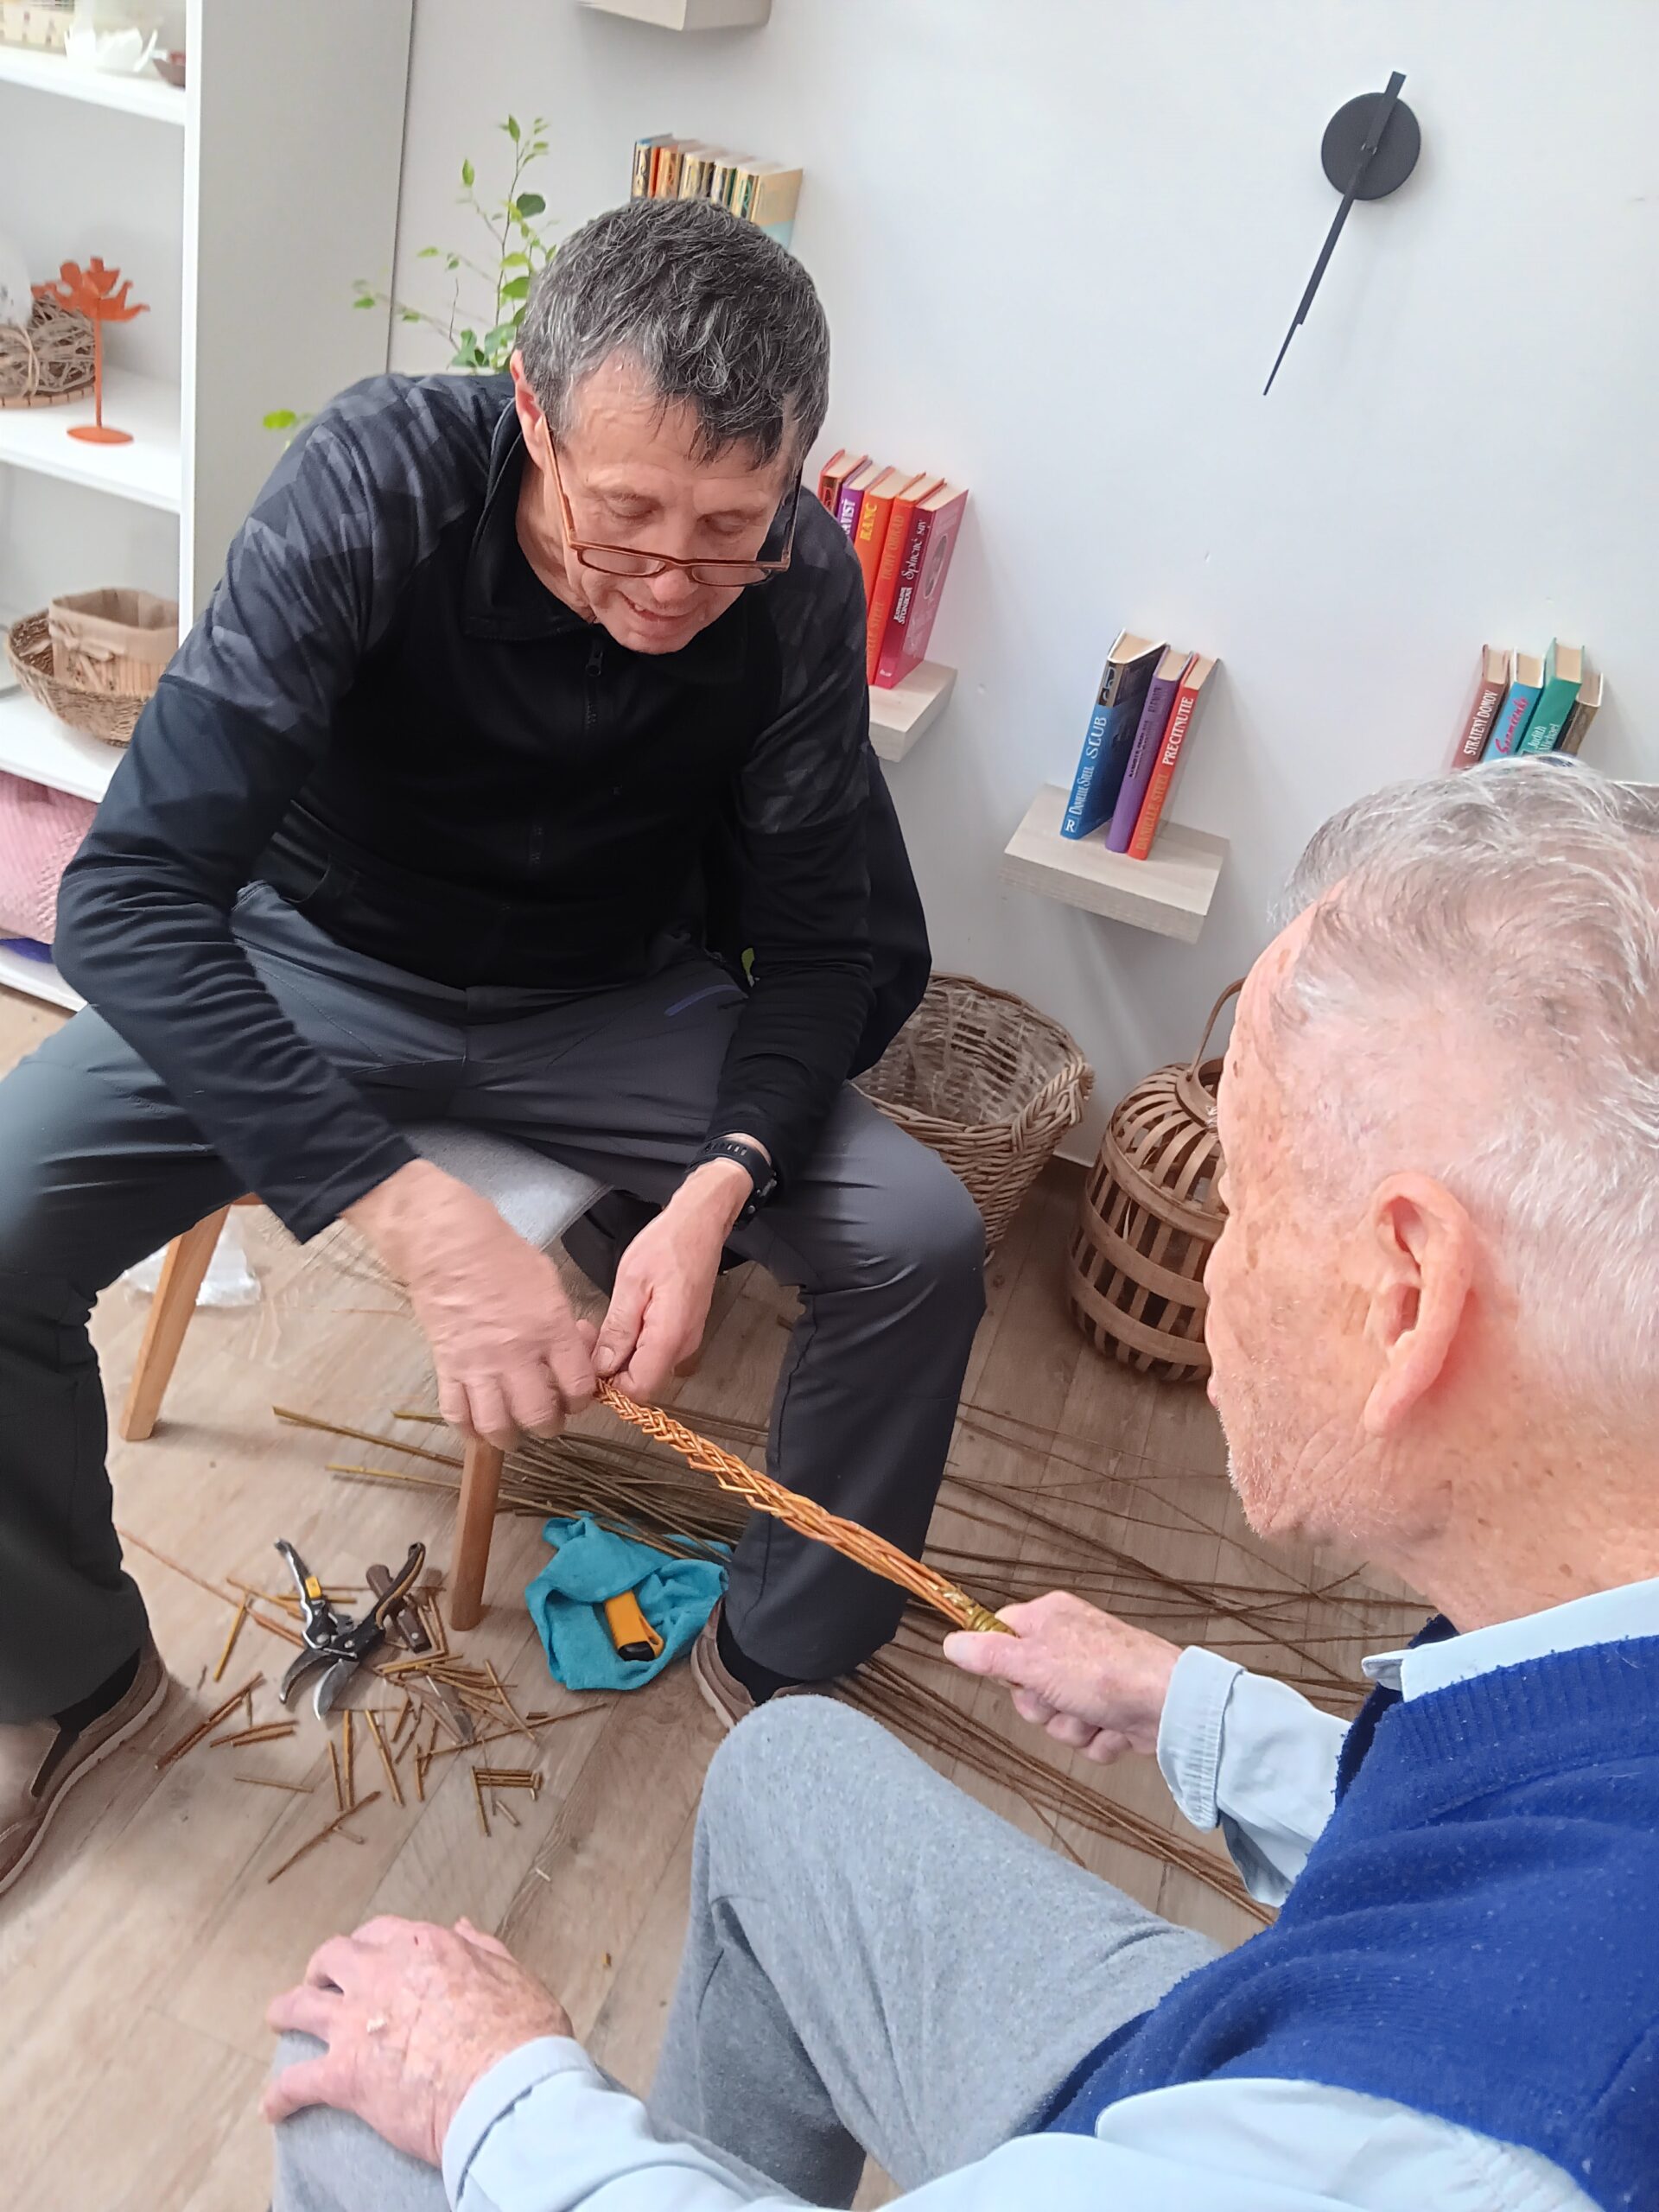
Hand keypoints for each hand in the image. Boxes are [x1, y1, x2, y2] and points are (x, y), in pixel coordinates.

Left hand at [263, 1915, 572, 2165]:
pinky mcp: (343, 2076)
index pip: (381, 1934)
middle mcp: (381, 1975)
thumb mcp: (512, 1973)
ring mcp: (356, 2024)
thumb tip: (461, 1925)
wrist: (507, 2087)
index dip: (369, 1946)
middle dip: (322, 1968)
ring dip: (284, 2011)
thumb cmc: (521, 2034)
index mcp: (423, 1948)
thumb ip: (481, 1947)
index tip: (368, 1958)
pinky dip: (280, 2097)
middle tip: (321, 1982)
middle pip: (332, 1958)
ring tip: (278, 2018)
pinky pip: (294, 2084)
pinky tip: (272, 2109)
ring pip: (299, 2007)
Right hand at [346, 1160, 593, 1444]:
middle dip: (550, 1425)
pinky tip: (478, 1428)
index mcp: (551, 1331)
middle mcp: (517, 1355)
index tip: (577, 1395)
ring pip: (498, 1425)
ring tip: (515, 1432)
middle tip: (548, 1417)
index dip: (583, 1399)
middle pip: (540, 1417)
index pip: (578, 1388)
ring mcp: (480, 1365)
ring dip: (510, 1437)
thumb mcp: (551, 1285)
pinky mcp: (448, 1367)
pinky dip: (469, 1429)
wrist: (448, 1245)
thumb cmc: (503, 1256)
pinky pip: (457, 1414)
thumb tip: (575, 1353)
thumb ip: (565, 1327)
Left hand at [592, 1156, 752, 1399]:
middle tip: (589, 1336)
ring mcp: (685, 1340)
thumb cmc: (668, 1244)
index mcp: (670, 1336)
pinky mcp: (682, 1332)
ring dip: (620, 1355)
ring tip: (602, 1324)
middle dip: (610, 1368)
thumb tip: (603, 1366)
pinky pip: (654, 1352)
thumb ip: (618, 1329)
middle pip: (642, 1381)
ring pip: (646, 1367)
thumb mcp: (631, 1282)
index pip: (638, 1390)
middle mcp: (683, 1345)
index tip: (589, 1360)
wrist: (699, 1225)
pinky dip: (633, 1344)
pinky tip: (621, 1320)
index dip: (609, 1384)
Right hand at [943, 1592, 1179, 1762]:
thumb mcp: (1034, 1661)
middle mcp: (1069, 1645)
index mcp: (1049, 1619)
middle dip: (1042, 1706)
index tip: (1015, 1675)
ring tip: (1095, 1715)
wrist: (1169, 1706)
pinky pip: (1084, 1737)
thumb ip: (989, 1655)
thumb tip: (950, 1642)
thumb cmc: (1106, 1672)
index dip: (1002, 1665)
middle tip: (1061, 1698)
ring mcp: (1091, 1681)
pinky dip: (1097, 1740)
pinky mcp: (1110, 1712)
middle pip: (1024, 1689)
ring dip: (1072, 1727)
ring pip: (1054, 1718)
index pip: (1000, 1636)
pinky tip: (1114, 1728)